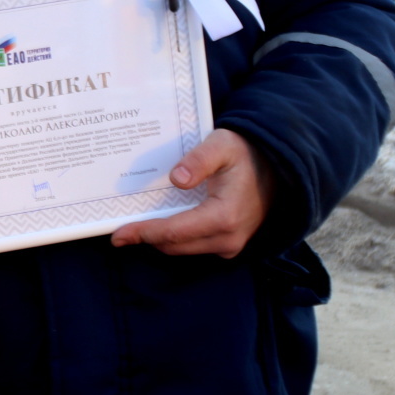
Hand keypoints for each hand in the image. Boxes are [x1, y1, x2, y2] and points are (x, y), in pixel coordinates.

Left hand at [111, 128, 274, 258]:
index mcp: (224, 216)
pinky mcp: (229, 244)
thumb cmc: (245, 153)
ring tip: (134, 225)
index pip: (175, 232)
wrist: (276, 167)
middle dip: (146, 238)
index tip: (118, 234)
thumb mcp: (221, 145)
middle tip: (119, 231)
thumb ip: (199, 160)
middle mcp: (228, 238)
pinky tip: (158, 222)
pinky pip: (194, 246)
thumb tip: (177, 179)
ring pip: (183, 249)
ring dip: (159, 239)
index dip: (144, 233)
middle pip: (175, 245)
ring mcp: (230, 244)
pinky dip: (174, 238)